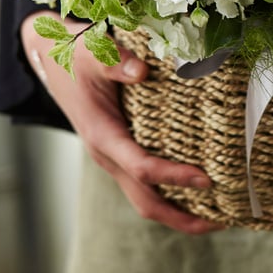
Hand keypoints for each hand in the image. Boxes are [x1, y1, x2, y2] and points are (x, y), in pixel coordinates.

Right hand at [21, 12, 222, 234]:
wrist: (51, 58)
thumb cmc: (76, 55)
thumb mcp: (93, 51)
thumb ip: (117, 61)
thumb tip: (141, 71)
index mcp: (102, 134)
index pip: (141, 166)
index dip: (173, 175)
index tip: (206, 179)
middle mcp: (108, 154)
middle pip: (144, 200)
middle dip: (180, 217)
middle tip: (221, 220)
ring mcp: (113, 157)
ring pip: (144, 197)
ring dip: (178, 211)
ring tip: (218, 216)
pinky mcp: (120, 152)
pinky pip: (145, 183)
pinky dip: (171, 193)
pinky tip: (197, 192)